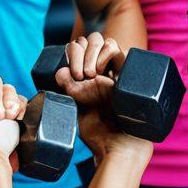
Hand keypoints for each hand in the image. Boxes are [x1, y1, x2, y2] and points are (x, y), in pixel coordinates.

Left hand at [57, 34, 151, 164]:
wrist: (117, 147)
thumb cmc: (98, 133)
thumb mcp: (76, 109)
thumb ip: (68, 90)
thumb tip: (60, 71)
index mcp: (89, 78)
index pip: (80, 48)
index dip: (72, 52)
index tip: (68, 73)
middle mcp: (104, 71)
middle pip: (90, 40)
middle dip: (79, 52)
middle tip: (78, 76)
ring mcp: (116, 70)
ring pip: (102, 40)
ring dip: (90, 53)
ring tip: (88, 75)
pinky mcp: (127, 72)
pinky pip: (114, 48)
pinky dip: (103, 54)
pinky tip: (99, 73)